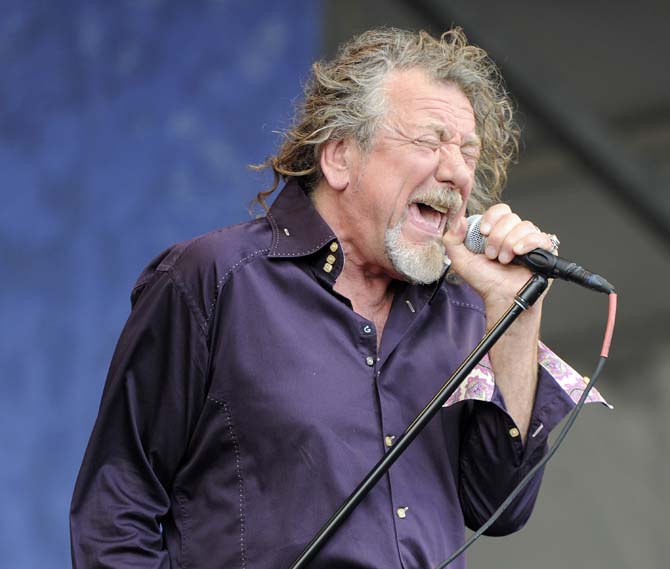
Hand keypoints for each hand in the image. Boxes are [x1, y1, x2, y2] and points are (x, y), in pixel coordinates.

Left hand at [443, 204, 557, 312]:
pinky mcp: (544, 250)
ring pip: (524, 226)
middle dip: (497, 237)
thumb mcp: (461, 260)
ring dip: (509, 244)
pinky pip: (540, 237)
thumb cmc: (484, 281)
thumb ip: (452, 240)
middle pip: (511, 217)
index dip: (491, 218)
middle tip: (492, 255)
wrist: (501, 297)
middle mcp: (514, 233)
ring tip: (504, 260)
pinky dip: (528, 244)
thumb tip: (459, 220)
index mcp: (497, 231)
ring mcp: (530, 241)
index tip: (483, 232)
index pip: (500, 210)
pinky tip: (519, 254)